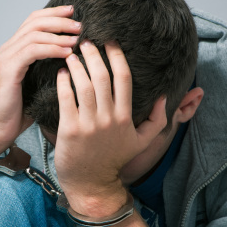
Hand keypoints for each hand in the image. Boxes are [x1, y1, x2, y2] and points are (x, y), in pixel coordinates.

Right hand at [0, 6, 80, 156]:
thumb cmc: (19, 111)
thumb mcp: (38, 84)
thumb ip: (49, 68)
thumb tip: (74, 60)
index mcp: (15, 50)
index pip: (34, 21)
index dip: (54, 14)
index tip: (74, 13)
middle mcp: (8, 49)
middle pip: (35, 22)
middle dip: (60, 20)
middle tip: (80, 25)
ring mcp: (7, 57)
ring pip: (35, 33)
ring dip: (59, 34)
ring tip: (77, 38)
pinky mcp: (8, 69)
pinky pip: (32, 51)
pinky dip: (52, 49)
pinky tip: (67, 53)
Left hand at [54, 41, 166, 216]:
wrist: (91, 185)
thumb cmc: (114, 161)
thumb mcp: (141, 143)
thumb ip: (158, 120)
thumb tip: (165, 97)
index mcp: (125, 117)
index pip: (124, 78)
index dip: (116, 56)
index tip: (109, 42)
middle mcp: (108, 118)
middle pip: (102, 76)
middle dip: (94, 55)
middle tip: (85, 41)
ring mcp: (89, 124)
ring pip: (83, 85)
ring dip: (77, 65)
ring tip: (71, 54)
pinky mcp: (70, 130)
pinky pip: (66, 99)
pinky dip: (63, 83)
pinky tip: (61, 73)